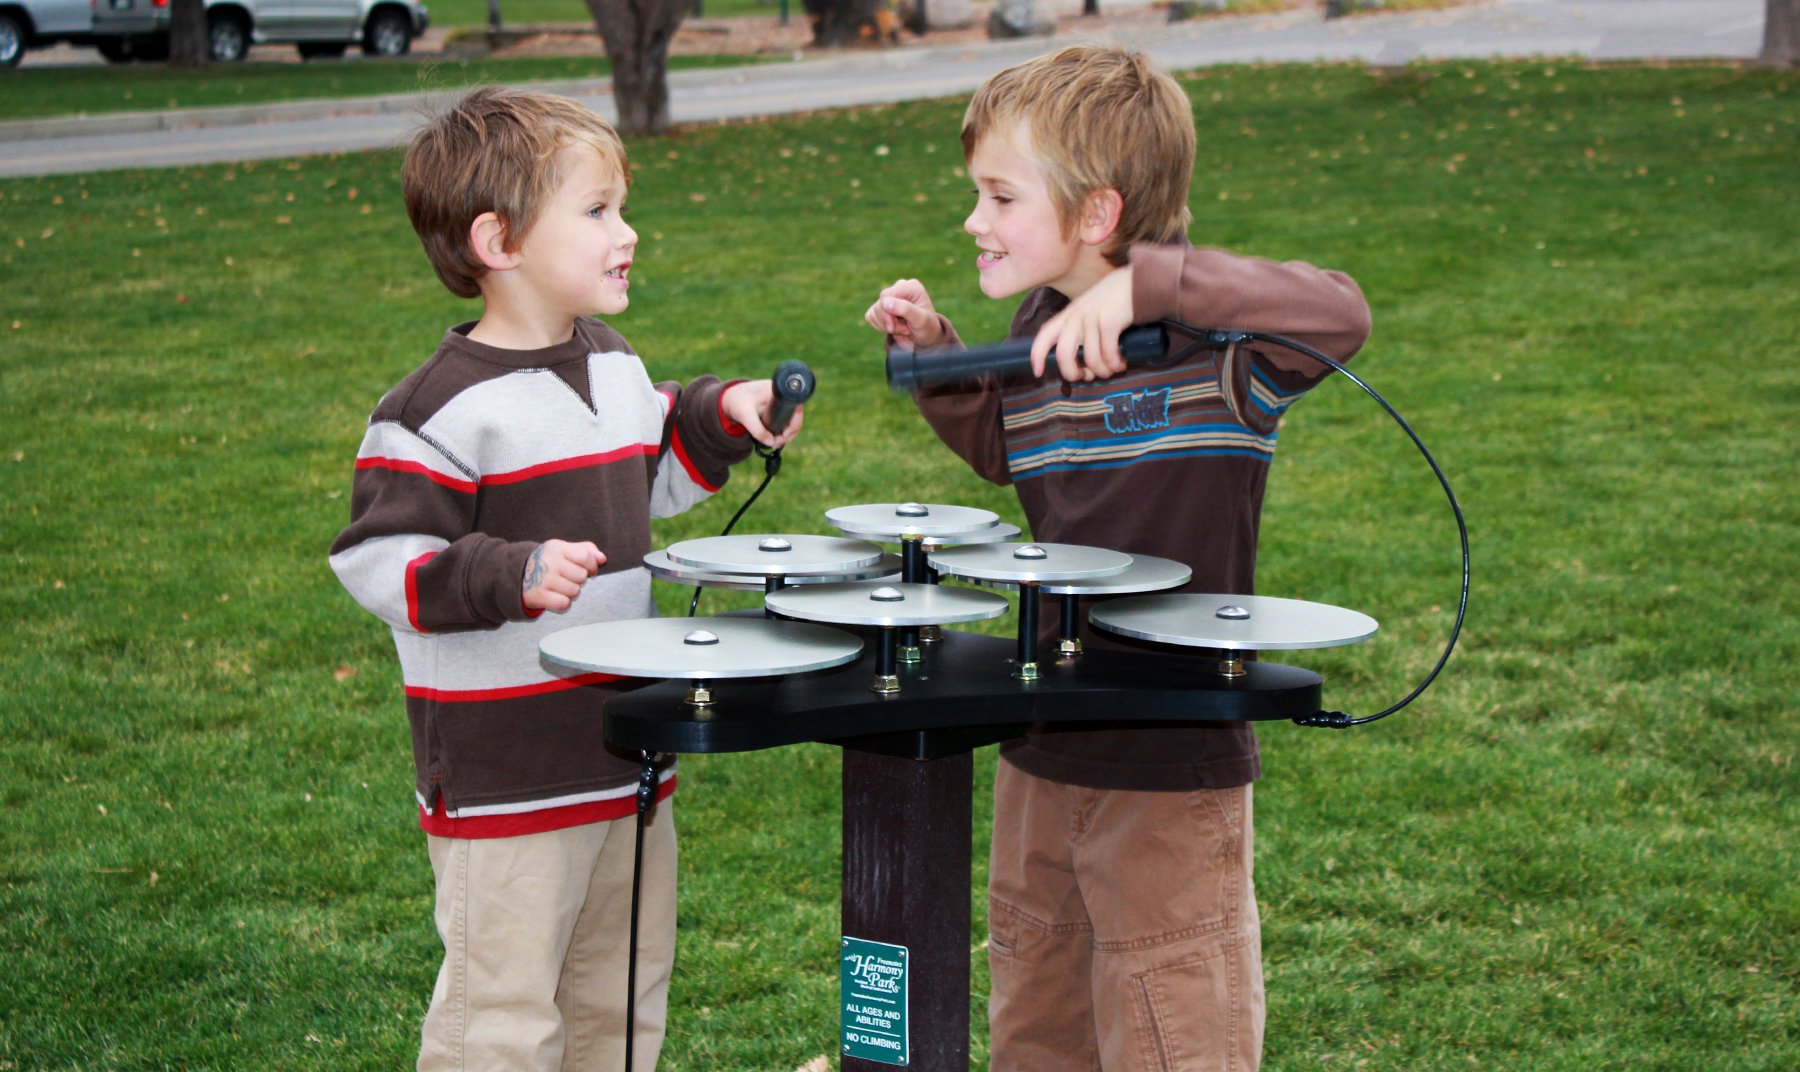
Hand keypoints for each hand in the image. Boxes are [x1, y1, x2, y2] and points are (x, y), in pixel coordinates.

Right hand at [523, 540, 604, 612]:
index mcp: (558, 548)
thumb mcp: (564, 549)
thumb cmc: (548, 561)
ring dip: (571, 593)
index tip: (588, 570)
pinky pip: (564, 604)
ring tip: (560, 587)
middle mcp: (550, 563)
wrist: (518, 574)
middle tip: (567, 579)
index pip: (585, 557)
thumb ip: (586, 550)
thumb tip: (602, 559)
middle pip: (581, 577)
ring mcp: (544, 579)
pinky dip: (563, 603)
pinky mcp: (539, 596)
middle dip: (578, 580)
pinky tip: (556, 597)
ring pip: (574, 592)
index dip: (592, 567)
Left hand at [721, 380, 803, 449]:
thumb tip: (771, 442)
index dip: (794, 424)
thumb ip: (757, 430)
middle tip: (777, 443)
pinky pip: (785, 421)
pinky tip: (775, 439)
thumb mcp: (745, 416)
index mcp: (777, 391)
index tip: (784, 435)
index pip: (795, 409)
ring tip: (774, 443)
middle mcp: (782, 395)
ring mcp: (780, 402)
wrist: (729, 398)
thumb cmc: (737, 401)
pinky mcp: (776, 409)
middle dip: (789, 433)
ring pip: (791, 421)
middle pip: (795, 417)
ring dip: (786, 434)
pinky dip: (782, 431)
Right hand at [865, 278, 944, 351]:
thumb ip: (905, 309)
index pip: (886, 296)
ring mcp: (889, 297)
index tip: (898, 327)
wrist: (926, 337)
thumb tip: (884, 301)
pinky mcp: (881, 306)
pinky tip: (894, 327)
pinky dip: (880, 326)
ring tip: (903, 328)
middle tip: (906, 329)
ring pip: (873, 311)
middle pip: (879, 304)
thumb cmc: (927, 327)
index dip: (887, 314)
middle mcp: (899, 287)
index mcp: (910, 286)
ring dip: (886, 326)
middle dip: (889, 322)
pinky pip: (870, 316)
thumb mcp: (921, 320)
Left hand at [1029, 266, 1135, 380]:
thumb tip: (1083, 362)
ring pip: (1091, 358)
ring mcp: (1092, 317)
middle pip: (1063, 353)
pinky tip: (1121, 363)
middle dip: (1072, 372)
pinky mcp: (1109, 321)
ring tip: (1113, 369)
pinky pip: (1108, 353)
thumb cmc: (1119, 300)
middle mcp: (1077, 314)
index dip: (1037, 355)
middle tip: (1086, 377)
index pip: (1045, 334)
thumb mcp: (1093, 310)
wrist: (1143, 280)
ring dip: (1103, 371)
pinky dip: (1115, 364)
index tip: (1037, 372)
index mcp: (1070, 313)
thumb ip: (1084, 329)